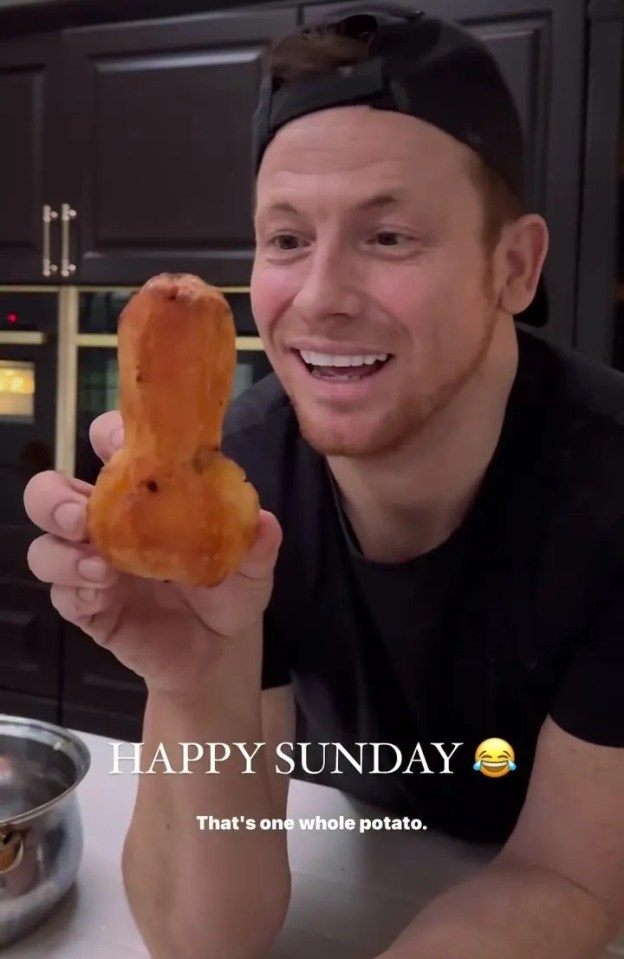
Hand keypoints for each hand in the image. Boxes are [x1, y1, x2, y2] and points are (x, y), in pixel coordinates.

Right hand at [24, 411, 281, 697]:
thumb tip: (264, 522)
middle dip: (53, 498)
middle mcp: (107, 524)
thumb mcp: (252, 563)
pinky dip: (74, 591)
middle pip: (52, 494)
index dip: (106, 436)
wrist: (222, 650)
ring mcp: (92, 566)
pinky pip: (62, 596)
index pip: (108, 447)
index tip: (117, 445)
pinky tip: (100, 594)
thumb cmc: (230, 588)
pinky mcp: (89, 608)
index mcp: (142, 493)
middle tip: (80, 516)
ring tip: (100, 568)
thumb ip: (257, 541)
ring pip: (46, 547)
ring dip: (62, 553)